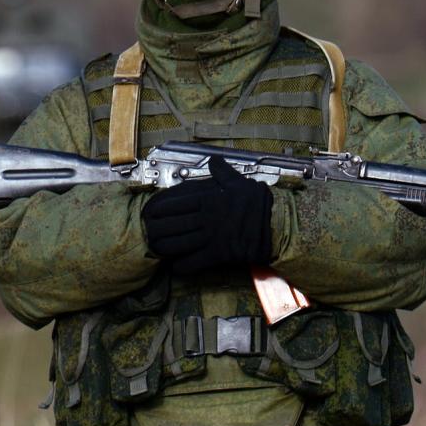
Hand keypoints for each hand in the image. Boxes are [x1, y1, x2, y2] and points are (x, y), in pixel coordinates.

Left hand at [141, 155, 272, 273]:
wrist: (276, 224)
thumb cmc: (258, 202)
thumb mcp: (239, 182)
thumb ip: (222, 172)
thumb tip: (214, 159)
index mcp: (208, 199)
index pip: (175, 204)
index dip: (159, 210)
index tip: (150, 213)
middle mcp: (206, 218)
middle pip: (172, 225)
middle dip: (157, 230)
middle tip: (149, 233)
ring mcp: (211, 237)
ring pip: (178, 244)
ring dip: (165, 248)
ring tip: (158, 249)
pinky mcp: (218, 254)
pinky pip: (194, 262)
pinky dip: (182, 266)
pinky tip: (176, 266)